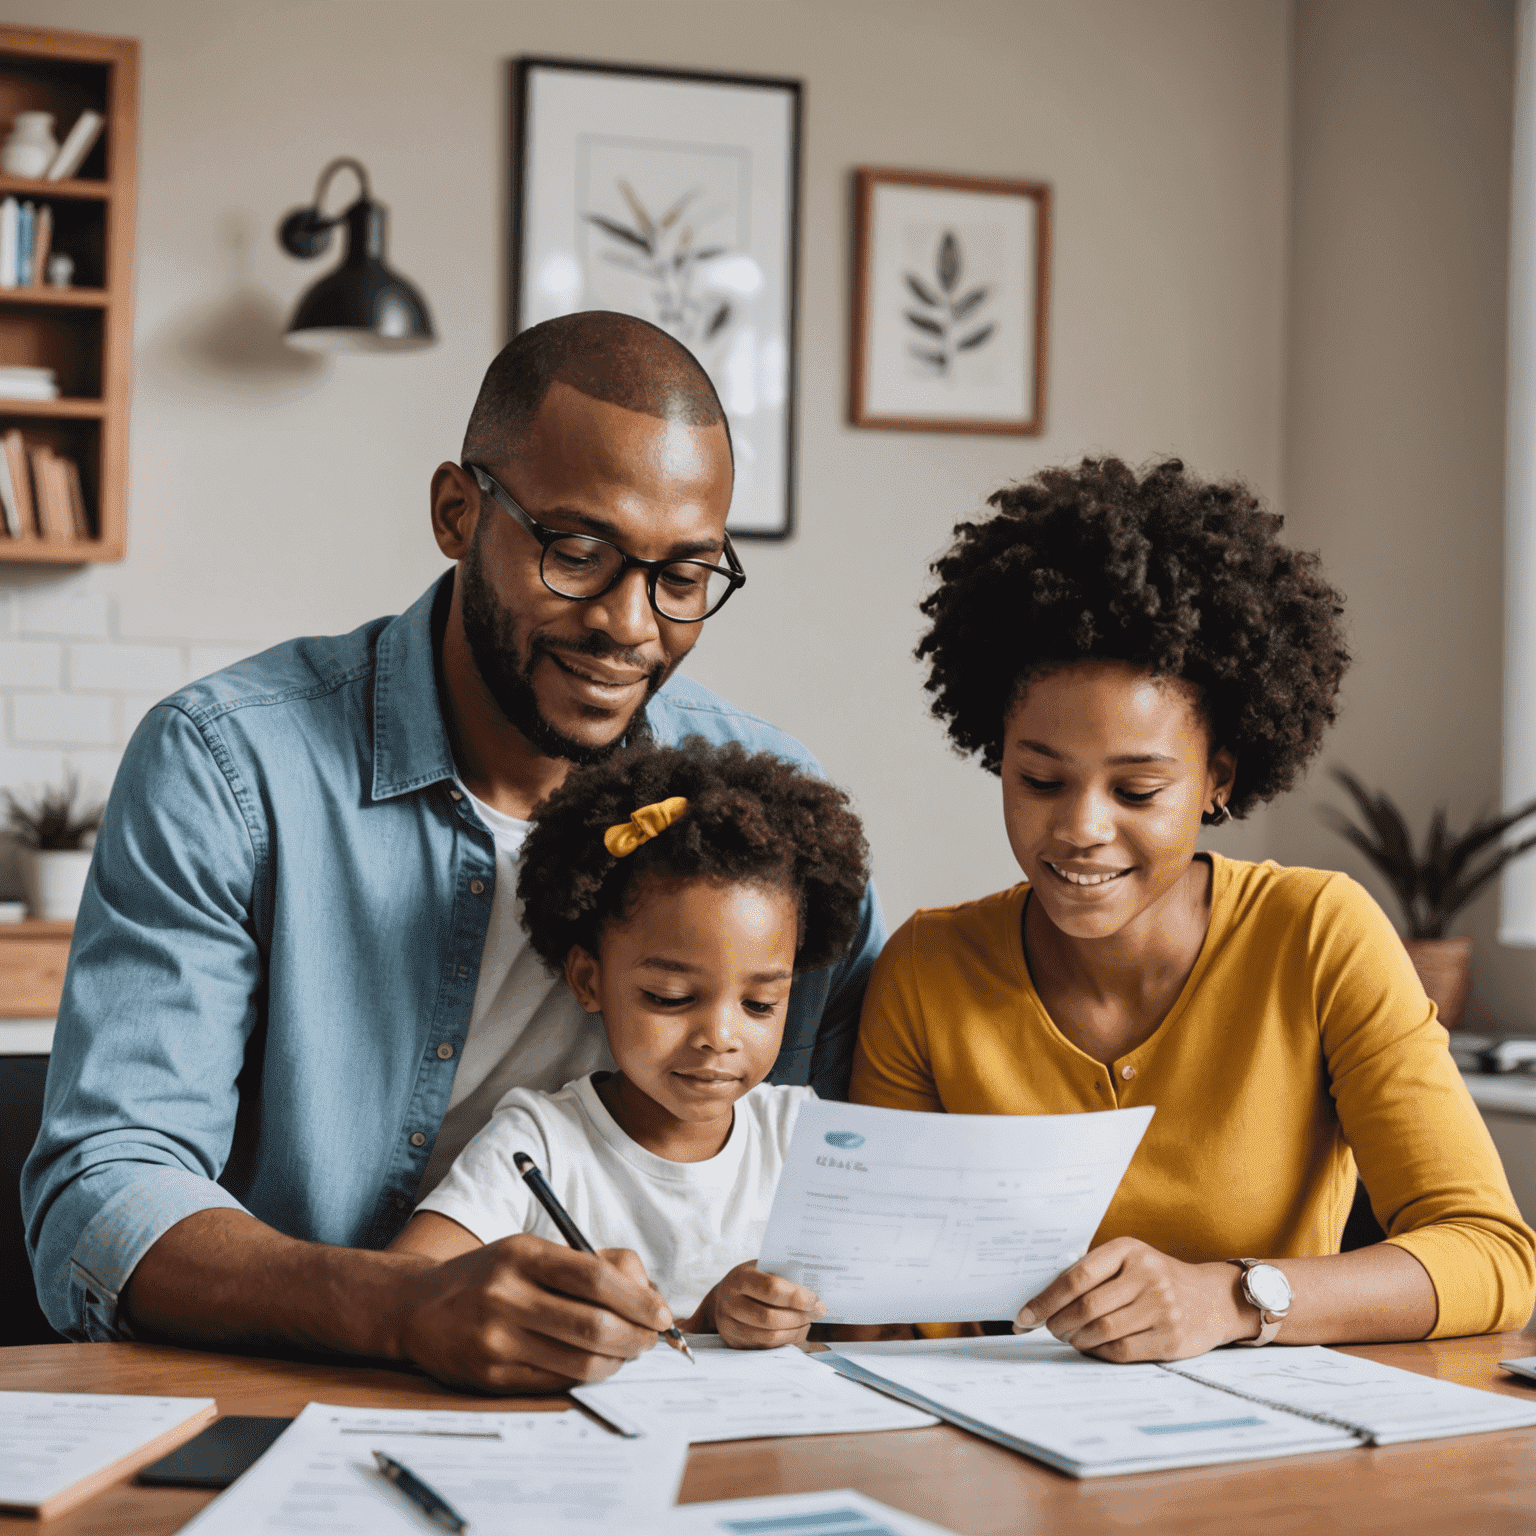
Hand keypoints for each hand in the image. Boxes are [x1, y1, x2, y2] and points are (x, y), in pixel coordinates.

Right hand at [396, 1233, 673, 1391]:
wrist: (419, 1307)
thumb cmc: (492, 1274)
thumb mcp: (534, 1249)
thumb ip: (593, 1262)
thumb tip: (647, 1293)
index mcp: (523, 1254)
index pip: (596, 1278)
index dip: (639, 1299)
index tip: (662, 1313)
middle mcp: (507, 1295)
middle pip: (594, 1325)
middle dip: (637, 1337)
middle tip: (652, 1339)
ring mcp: (496, 1339)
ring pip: (580, 1361)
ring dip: (618, 1360)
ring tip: (627, 1351)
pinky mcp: (491, 1376)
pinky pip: (557, 1381)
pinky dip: (587, 1375)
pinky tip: (595, 1363)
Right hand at [688, 1261, 825, 1348]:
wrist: (724, 1296)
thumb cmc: (752, 1279)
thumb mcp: (763, 1267)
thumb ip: (784, 1275)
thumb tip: (814, 1287)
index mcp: (739, 1278)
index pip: (771, 1289)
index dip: (796, 1296)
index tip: (814, 1298)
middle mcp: (730, 1303)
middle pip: (770, 1317)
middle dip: (800, 1316)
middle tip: (818, 1311)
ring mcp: (730, 1326)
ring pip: (769, 1337)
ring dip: (796, 1331)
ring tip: (809, 1321)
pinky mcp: (735, 1343)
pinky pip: (766, 1348)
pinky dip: (786, 1341)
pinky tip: (797, 1332)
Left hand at [1014, 1237, 1251, 1361]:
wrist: (1213, 1298)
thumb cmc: (1158, 1278)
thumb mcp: (1130, 1260)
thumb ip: (1094, 1272)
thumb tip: (1043, 1299)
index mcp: (1128, 1250)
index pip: (1076, 1276)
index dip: (1045, 1299)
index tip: (1024, 1316)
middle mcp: (1147, 1276)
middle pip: (1086, 1307)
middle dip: (1058, 1323)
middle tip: (1049, 1329)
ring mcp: (1161, 1307)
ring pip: (1101, 1331)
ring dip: (1077, 1339)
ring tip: (1070, 1337)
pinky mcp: (1171, 1338)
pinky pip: (1122, 1351)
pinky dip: (1099, 1352)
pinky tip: (1093, 1348)